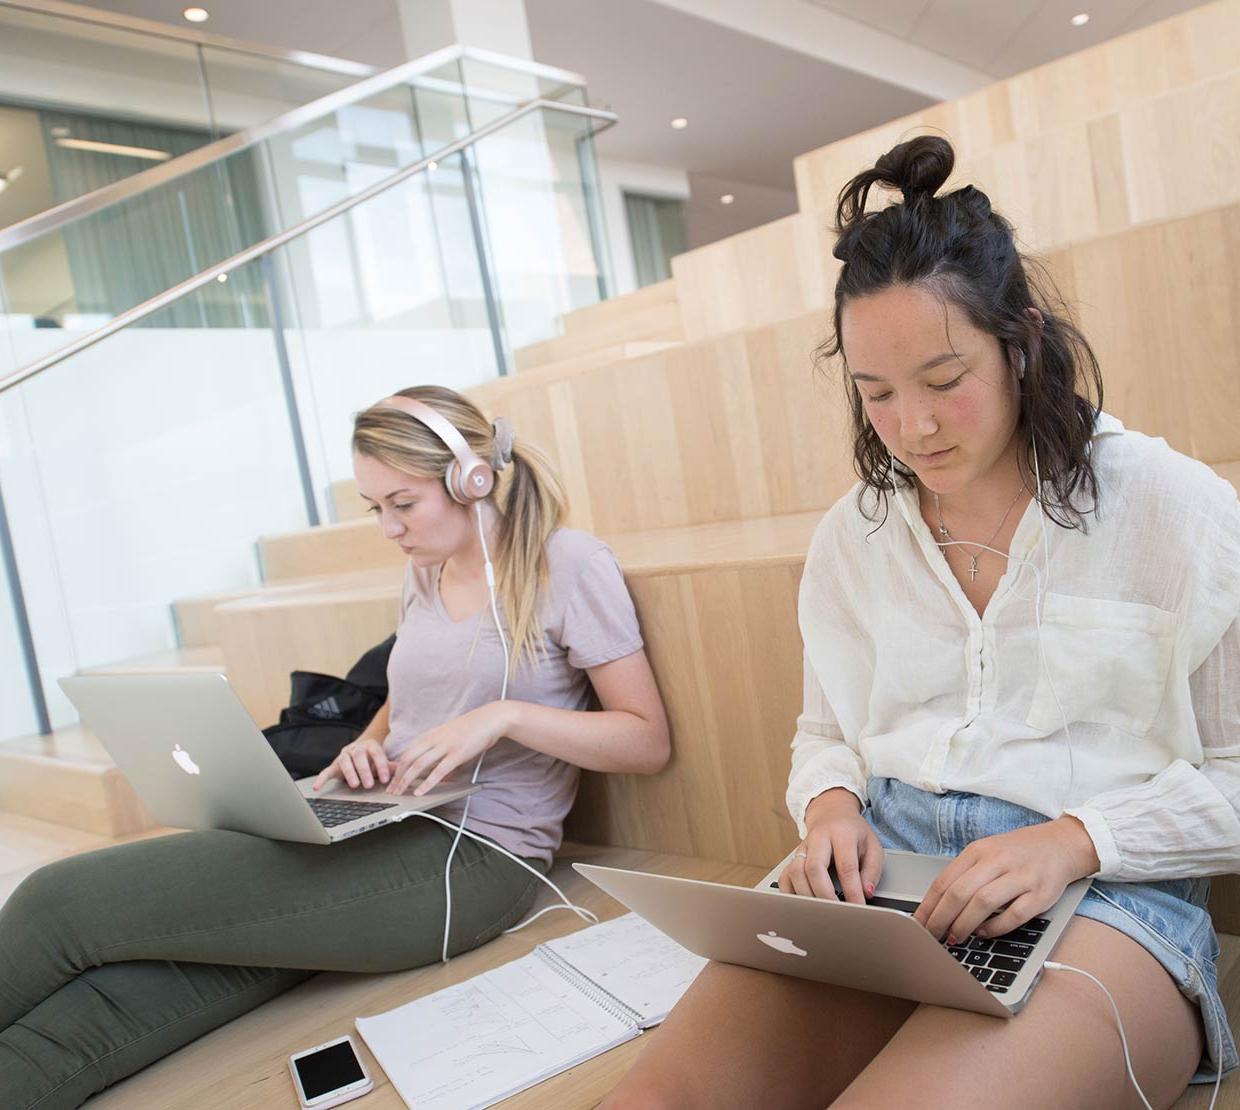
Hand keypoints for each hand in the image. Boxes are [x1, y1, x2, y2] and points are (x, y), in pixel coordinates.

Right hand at [312, 736, 393, 791]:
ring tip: (355, 785)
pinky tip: (317, 787)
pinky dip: (321, 779)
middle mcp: (356, 749)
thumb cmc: (373, 760)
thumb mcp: (383, 762)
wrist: (359, 751)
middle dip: (364, 770)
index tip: (386, 779)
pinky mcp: (334, 766)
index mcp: (370, 746)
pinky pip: (326, 771)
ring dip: (350, 773)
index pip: (376, 753)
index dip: (381, 765)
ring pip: (344, 761)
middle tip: (369, 784)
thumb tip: (406, 769)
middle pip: (359, 756)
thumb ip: (392, 766)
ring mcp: (344, 756)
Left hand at [386, 702, 508, 796]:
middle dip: (397, 776)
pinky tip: (420, 792)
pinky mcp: (457, 754)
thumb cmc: (473, 728)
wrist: (490, 718)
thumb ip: (441, 751)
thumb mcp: (450, 736)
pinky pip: (438, 771)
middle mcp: (434, 739)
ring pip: (418, 765)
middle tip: (391, 790)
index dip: (397, 767)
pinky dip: (427, 783)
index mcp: (431, 734)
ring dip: (406, 781)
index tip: (391, 779)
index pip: (407, 751)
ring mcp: (445, 746)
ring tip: (399, 793)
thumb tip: (439, 772)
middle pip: (408, 759)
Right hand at [778, 787, 882, 903]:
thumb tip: (866, 893)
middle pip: (814, 868)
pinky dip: (792, 893)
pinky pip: (785, 877)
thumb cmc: (853, 832)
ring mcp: (802, 847)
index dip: (852, 890)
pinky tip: (804, 903)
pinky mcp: (793, 857)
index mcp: (842, 833)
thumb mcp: (872, 845)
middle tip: (836, 913)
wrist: (831, 813)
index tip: (858, 908)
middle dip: (825, 895)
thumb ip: (872, 870)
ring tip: (821, 910)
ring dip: (807, 896)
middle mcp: (819, 838)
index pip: (846, 865)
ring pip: (795, 872)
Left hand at [914, 816, 1100, 942]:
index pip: (945, 880)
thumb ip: (965, 874)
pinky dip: (995, 928)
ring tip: (954, 937)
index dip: (928, 906)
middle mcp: (998, 860)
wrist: (1062, 843)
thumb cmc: (1018, 852)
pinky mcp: (1041, 894)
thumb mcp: (987, 853)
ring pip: (983, 903)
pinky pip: (1014, 915)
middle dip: (941, 918)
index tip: (917, 924)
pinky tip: (984, 933)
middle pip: (960, 892)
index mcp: (979, 850)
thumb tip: (937, 906)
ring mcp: (1020, 876)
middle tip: (932, 936)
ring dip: (964, 924)